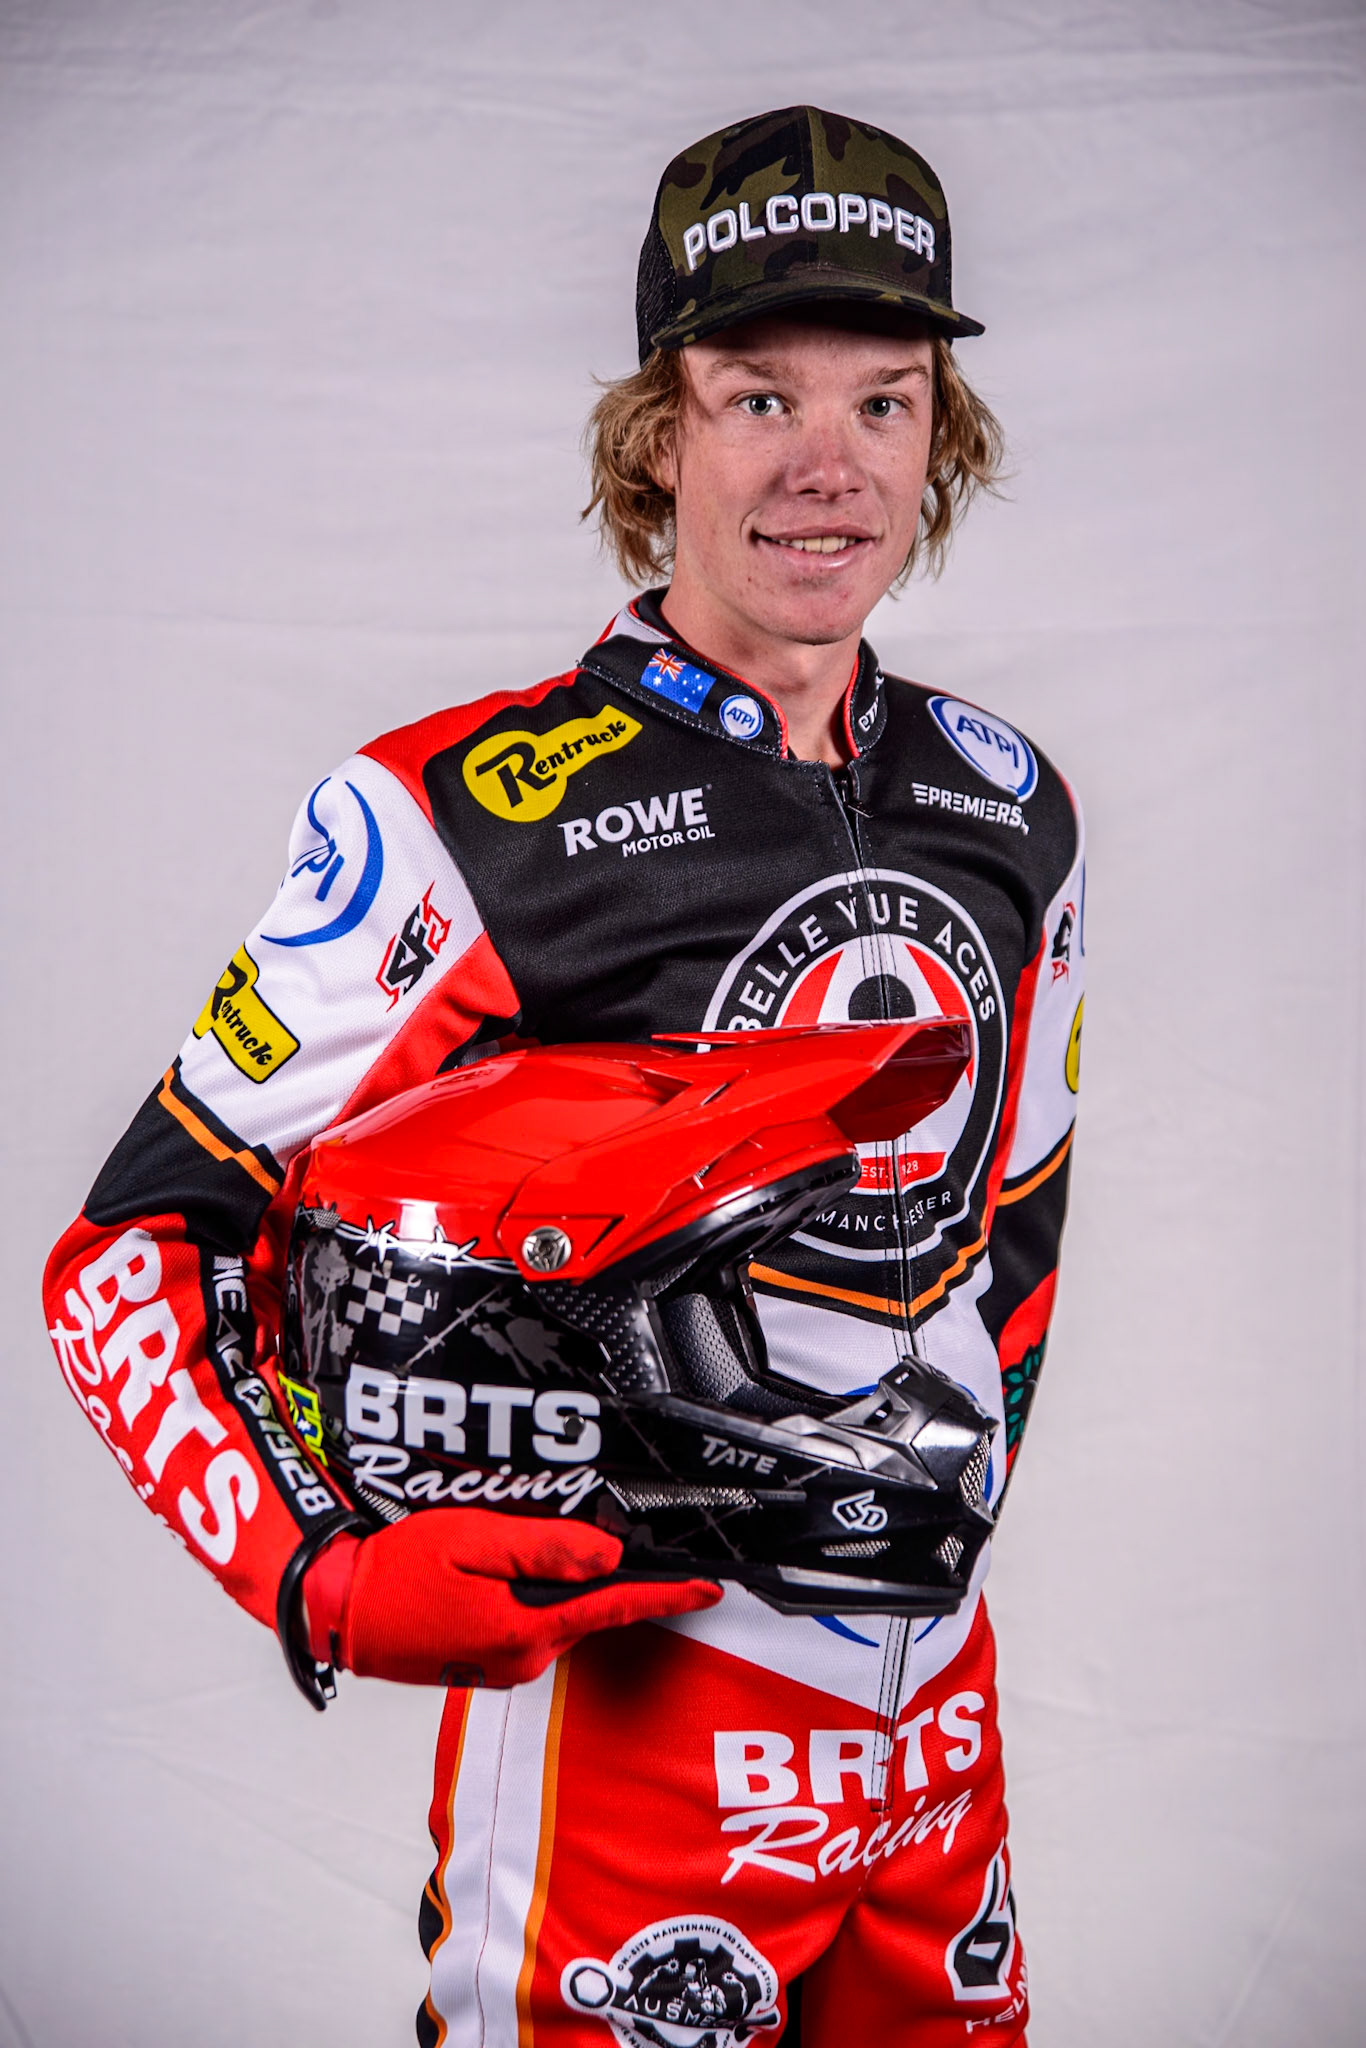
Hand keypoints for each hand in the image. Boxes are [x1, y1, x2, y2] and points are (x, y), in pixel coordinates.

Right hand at [302, 1507, 720, 1687]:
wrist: (339, 1611)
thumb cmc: (394, 1573)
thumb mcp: (471, 1540)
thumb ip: (542, 1547)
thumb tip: (605, 1554)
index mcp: (526, 1628)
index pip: (615, 1607)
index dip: (667, 1595)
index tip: (708, 1587)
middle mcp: (524, 1658)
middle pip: (585, 1606)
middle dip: (587, 1572)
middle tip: (550, 1533)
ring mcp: (506, 1667)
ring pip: (556, 1614)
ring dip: (549, 1583)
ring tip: (502, 1552)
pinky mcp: (489, 1666)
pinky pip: (529, 1625)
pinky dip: (526, 1598)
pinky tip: (490, 1576)